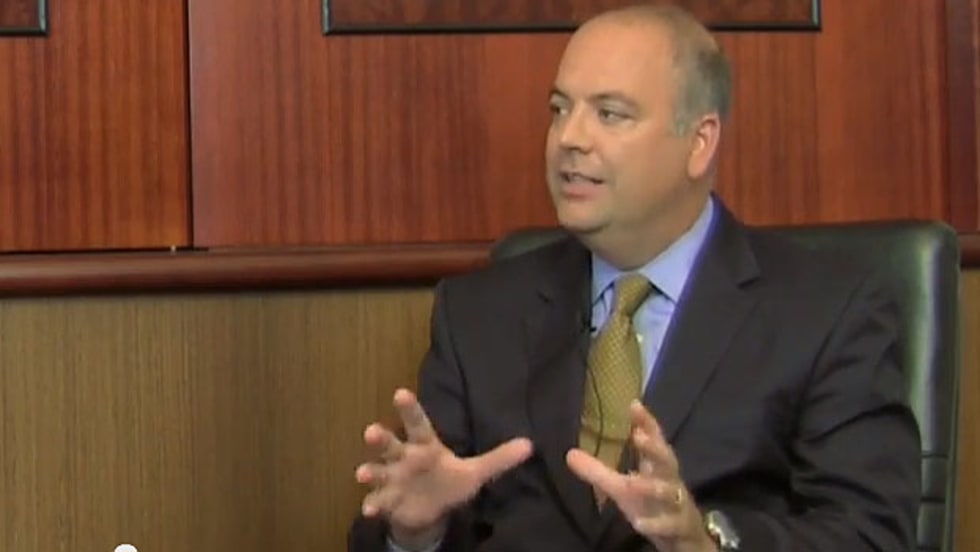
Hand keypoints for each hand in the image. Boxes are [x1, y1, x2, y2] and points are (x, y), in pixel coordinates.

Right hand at [356, 388, 533, 546]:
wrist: (428, 510)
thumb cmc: (448, 480)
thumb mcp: (475, 471)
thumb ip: (499, 459)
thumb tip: (530, 445)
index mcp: (425, 446)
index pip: (418, 423)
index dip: (410, 408)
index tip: (400, 392)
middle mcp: (405, 459)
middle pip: (391, 444)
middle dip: (380, 438)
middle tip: (371, 431)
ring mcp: (393, 480)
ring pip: (378, 471)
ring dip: (370, 471)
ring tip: (363, 473)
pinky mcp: (389, 501)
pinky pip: (378, 502)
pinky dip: (373, 505)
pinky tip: (370, 508)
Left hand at [566, 400, 715, 551]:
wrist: (685, 536)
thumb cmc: (652, 503)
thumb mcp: (623, 487)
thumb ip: (598, 471)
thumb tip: (569, 454)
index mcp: (656, 467)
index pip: (654, 440)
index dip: (646, 422)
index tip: (634, 405)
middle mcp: (669, 480)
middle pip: (666, 460)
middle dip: (655, 448)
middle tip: (640, 437)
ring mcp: (676, 503)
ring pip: (668, 492)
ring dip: (651, 486)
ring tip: (632, 482)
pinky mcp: (678, 526)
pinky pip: (668, 524)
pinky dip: (656, 524)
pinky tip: (639, 524)